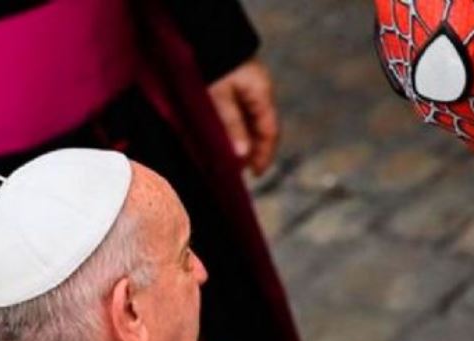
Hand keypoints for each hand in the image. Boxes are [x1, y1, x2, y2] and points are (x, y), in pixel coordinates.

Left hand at [207, 57, 279, 175]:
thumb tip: (242, 155)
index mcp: (262, 94)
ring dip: (245, 141)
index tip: (255, 173)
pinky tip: (228, 138)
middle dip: (253, 151)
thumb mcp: (219, 97)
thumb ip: (232, 126)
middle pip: (262, 128)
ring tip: (232, 158)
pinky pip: (242, 113)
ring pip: (252, 122)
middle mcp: (260, 92)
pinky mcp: (238, 85)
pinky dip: (238, 128)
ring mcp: (250, 88)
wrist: (204, 35)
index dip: (264, 155)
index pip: (269, 131)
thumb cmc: (212, 64)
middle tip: (240, 171)